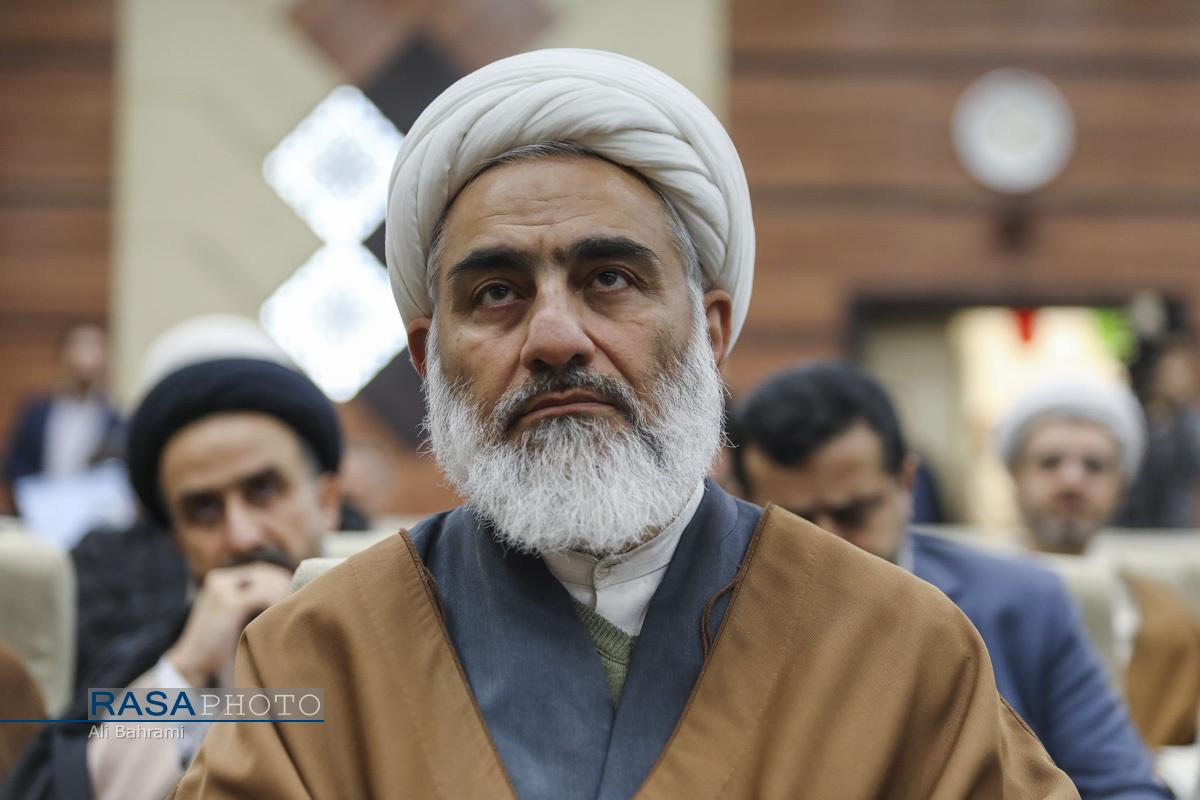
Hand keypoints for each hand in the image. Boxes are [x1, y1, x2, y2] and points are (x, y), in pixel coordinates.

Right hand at [165, 562, 291, 686]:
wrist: (192, 663)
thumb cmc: (215, 644)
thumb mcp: (229, 614)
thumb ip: (248, 599)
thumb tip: (283, 592)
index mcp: (219, 579)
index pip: (258, 570)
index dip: (279, 577)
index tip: (294, 589)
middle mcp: (219, 580)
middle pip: (264, 572)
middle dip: (283, 582)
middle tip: (298, 597)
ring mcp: (222, 589)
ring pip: (265, 582)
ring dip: (282, 593)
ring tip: (291, 607)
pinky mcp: (228, 603)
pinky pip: (262, 595)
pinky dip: (275, 602)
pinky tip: (280, 613)